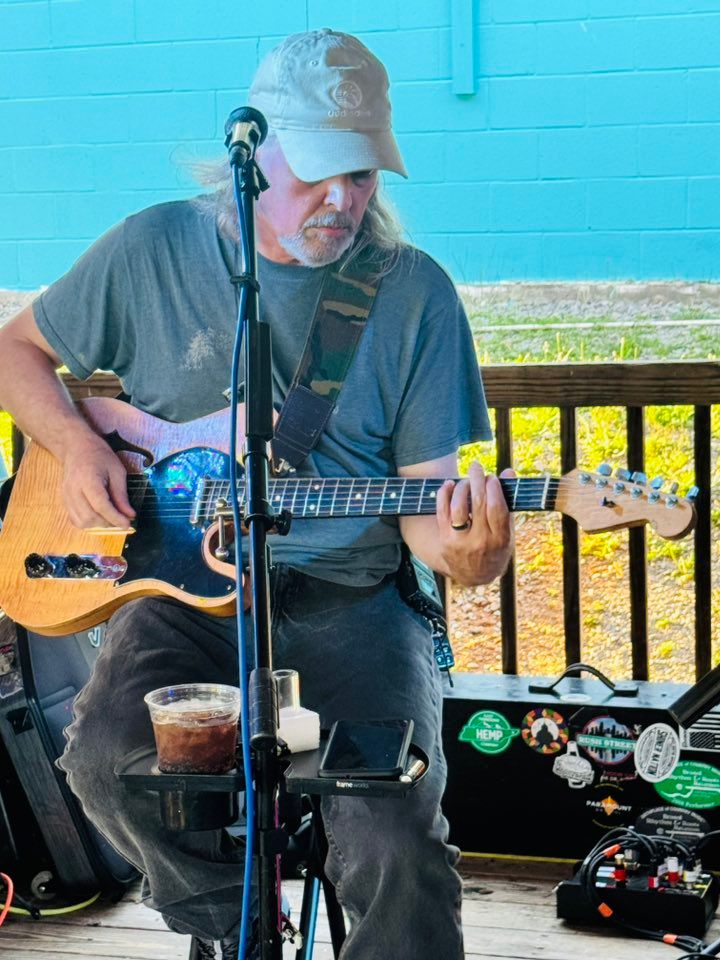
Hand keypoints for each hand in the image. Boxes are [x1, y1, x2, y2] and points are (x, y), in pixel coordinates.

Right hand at [60, 431, 135, 529]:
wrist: (76, 446)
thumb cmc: (99, 455)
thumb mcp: (117, 471)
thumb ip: (121, 495)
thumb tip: (130, 515)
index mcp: (88, 479)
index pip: (101, 506)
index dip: (115, 518)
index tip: (128, 523)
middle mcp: (73, 490)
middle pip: (90, 517)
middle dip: (108, 523)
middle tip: (122, 519)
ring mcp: (66, 496)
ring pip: (81, 522)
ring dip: (99, 525)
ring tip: (111, 517)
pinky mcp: (64, 500)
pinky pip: (75, 519)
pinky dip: (89, 522)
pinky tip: (99, 516)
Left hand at [436, 461, 514, 585]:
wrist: (474, 574)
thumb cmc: (495, 548)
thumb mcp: (508, 531)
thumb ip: (508, 502)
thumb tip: (509, 471)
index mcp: (500, 540)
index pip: (496, 509)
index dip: (494, 489)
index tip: (492, 477)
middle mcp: (480, 542)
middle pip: (478, 504)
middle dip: (477, 480)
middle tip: (476, 467)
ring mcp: (461, 542)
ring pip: (458, 507)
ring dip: (462, 487)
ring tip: (466, 481)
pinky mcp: (445, 540)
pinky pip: (442, 512)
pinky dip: (444, 494)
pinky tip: (449, 485)